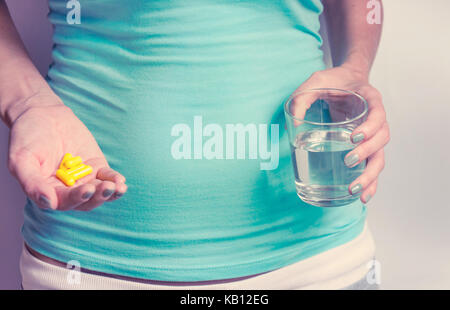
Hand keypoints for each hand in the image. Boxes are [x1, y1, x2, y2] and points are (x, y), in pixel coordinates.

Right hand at [7, 92, 127, 210]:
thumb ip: (32, 183)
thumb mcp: (21, 160)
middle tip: (106, 188)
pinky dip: (114, 179)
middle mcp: (67, 190)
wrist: (43, 115)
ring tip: (118, 187)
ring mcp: (84, 179)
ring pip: (99, 192)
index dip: (76, 198)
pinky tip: (121, 181)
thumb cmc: (27, 138)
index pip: (64, 201)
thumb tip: (49, 203)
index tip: (86, 190)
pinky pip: (107, 177)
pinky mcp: (96, 166)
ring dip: (110, 193)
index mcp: (48, 192)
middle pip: (85, 201)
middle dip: (97, 196)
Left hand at [291, 65, 389, 203]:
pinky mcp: (365, 146)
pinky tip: (362, 197)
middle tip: (348, 161)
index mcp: (371, 100)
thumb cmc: (333, 81)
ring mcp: (372, 135)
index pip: (378, 114)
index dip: (370, 127)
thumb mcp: (316, 81)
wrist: (347, 80)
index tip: (354, 137)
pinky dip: (369, 183)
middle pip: (382, 140)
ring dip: (370, 176)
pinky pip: (372, 166)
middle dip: (368, 154)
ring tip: (355, 191)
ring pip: (380, 158)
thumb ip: (303, 96)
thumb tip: (292, 122)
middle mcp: (376, 119)